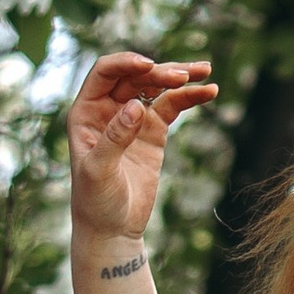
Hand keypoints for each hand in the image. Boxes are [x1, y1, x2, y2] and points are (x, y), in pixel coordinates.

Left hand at [68, 50, 217, 241]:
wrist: (112, 230)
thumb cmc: (95, 202)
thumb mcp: (99, 171)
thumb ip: (114, 138)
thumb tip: (136, 106)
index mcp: (86, 111)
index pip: (106, 73)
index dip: (127, 63)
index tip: (150, 66)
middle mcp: (108, 109)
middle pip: (136, 75)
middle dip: (160, 71)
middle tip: (184, 76)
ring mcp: (133, 118)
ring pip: (156, 87)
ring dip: (180, 78)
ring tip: (205, 72)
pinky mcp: (153, 132)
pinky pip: (172, 107)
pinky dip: (190, 98)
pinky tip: (208, 91)